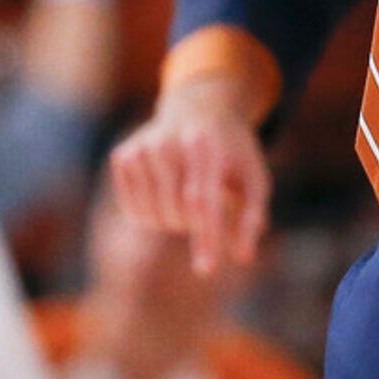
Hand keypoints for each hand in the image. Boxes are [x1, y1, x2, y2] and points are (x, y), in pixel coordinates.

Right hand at [110, 78, 271, 277]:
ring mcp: (142, 146)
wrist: (198, 108)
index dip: (204, 236)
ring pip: (152, 216)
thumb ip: (252, 216)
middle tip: (209, 205)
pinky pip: (133, 212)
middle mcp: (168, 140)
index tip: (206, 270)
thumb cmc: (232, 152)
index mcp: (206, 143)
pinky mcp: (123, 154)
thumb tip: (242, 258)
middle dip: (195, 225)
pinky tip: (166, 190)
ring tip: (188, 193)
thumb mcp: (254, 177)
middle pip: (176, 212)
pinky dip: (152, 215)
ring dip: (174, 221)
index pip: (201, 199)